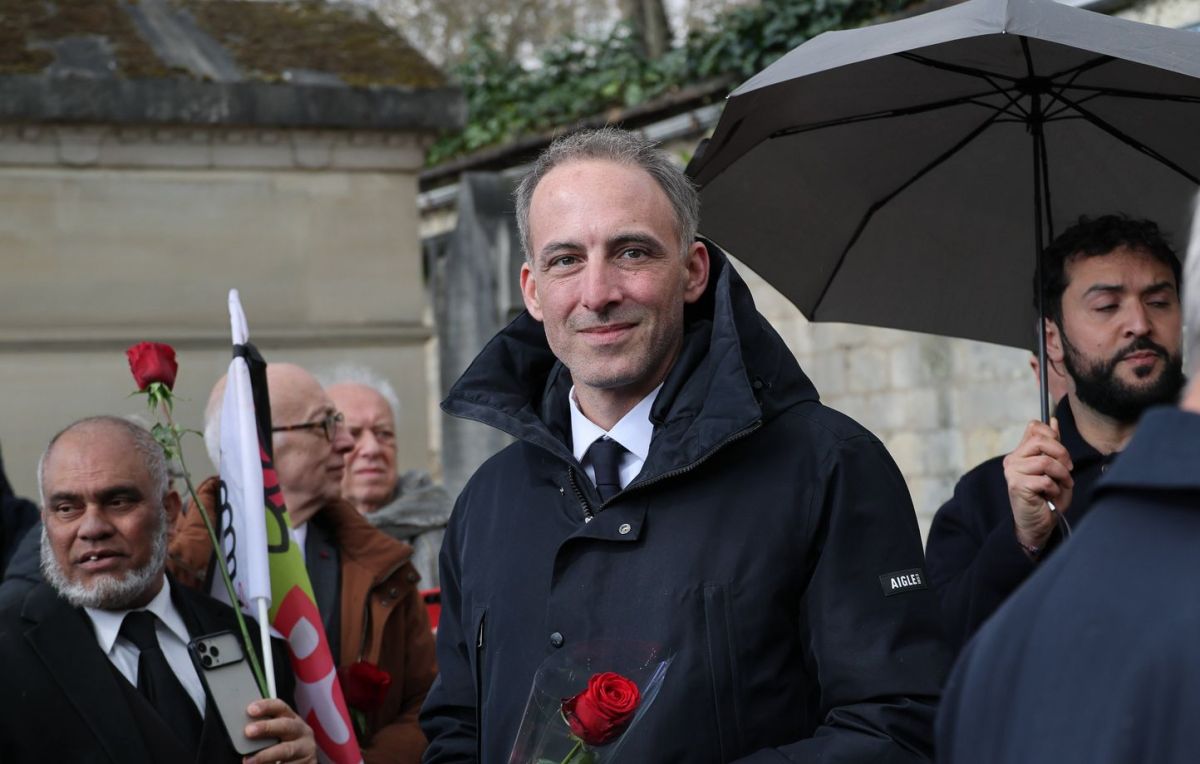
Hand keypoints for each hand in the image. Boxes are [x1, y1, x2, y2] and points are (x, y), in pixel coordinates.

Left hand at [242, 698, 316, 763]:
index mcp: (292, 719)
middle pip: (285, 725)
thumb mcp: (277, 736)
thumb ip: (264, 733)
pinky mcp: (308, 762)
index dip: (266, 706)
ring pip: (286, 750)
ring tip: (249, 761)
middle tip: (248, 731)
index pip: (280, 707)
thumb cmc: (283, 747)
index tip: (250, 709)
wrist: (302, 763)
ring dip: (266, 755)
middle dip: (266, 727)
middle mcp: (301, 731)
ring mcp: (306, 748)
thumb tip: (241, 735)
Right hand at [1002, 418, 1073, 551]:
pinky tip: (1051, 495)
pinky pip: (1044, 479)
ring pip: (1045, 461)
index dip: (1053, 434)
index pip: (1034, 427)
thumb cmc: (1047, 498)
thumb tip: (1053, 420)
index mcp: (1021, 452)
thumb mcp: (1055, 468)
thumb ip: (1053, 447)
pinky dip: (1054, 488)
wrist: (1037, 524)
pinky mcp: (1017, 485)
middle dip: (1062, 454)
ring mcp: (1012, 472)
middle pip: (1041, 440)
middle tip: (1068, 469)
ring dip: (1061, 475)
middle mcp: (1013, 459)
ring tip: (1063, 484)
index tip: (1061, 453)